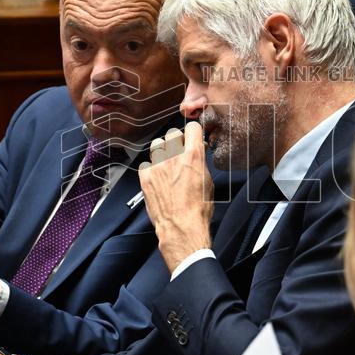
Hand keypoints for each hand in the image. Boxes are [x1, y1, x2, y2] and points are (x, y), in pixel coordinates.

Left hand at [138, 122, 213, 271]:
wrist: (180, 227)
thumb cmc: (198, 209)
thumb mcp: (208, 181)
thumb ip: (200, 162)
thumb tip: (197, 152)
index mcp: (193, 155)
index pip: (191, 127)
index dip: (193, 133)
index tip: (192, 138)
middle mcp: (174, 156)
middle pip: (173, 134)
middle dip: (177, 142)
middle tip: (179, 153)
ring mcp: (157, 165)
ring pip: (157, 145)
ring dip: (163, 151)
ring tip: (167, 165)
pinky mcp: (145, 176)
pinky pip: (147, 163)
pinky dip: (152, 168)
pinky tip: (158, 179)